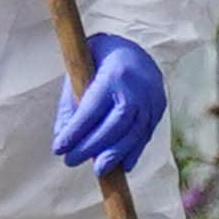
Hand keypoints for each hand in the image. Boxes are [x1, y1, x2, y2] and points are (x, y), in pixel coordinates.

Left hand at [58, 30, 167, 175]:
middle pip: (118, 123)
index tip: (58, 148)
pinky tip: (122, 166)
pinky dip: (134, 151)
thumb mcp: (78, 72)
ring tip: (98, 170)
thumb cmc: (97, 61)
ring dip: (116, 154)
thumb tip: (61, 139)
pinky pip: (147, 132)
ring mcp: (153, 97)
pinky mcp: (160, 106)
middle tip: (71, 162)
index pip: (93, 108)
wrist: (134, 48)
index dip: (76, 131)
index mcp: (114, 73)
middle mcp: (138, 86)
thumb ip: (70, 103)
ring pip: (136, 131)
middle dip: (94, 146)